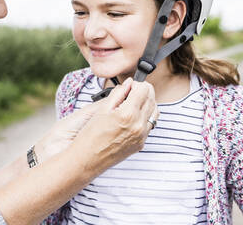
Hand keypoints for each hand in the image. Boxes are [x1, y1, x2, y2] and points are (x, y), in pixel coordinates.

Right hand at [35, 78, 157, 162]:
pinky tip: (132, 117)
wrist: (87, 160)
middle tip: (132, 92)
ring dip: (147, 104)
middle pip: (152, 99)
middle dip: (143, 92)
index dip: (137, 84)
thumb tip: (129, 83)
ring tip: (133, 104)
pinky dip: (144, 117)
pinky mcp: (141, 144)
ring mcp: (141, 136)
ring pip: (155, 112)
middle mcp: (138, 125)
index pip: (144, 89)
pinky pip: (149, 125)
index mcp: (128, 114)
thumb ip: (118, 93)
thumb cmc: (90, 135)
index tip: (130, 86)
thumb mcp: (102, 109)